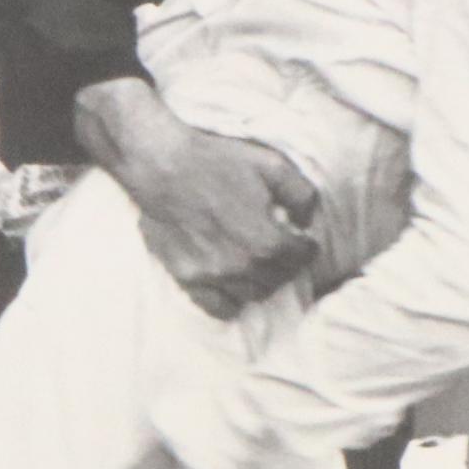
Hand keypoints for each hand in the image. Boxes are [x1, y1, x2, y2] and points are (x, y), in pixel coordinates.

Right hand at [78, 83, 317, 318]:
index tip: (304, 242)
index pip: (301, 257)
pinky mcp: (187, 278)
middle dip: (286, 265)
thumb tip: (307, 220)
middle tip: (282, 253)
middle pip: (279, 279)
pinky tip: (233, 285)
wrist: (162, 165)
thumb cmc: (216, 161)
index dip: (307, 248)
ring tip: (259, 267)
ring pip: (252, 295)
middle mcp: (242, 266)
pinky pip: (218, 308)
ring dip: (262, 282)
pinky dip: (231, 301)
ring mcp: (213, 276)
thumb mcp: (271, 164)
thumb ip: (301, 194)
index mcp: (266, 241)